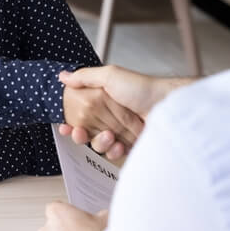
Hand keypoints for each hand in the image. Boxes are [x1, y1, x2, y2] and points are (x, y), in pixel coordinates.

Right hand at [60, 66, 192, 156]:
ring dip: (99, 143)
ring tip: (108, 137)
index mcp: (104, 101)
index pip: (81, 114)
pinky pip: (115, 154)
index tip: (65, 127)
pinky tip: (118, 146)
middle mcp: (111, 117)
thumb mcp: (110, 76)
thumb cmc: (142, 88)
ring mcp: (121, 132)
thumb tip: (62, 76)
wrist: (167, 105)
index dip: (71, 122)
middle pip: (87, 132)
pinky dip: (114, 151)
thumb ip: (85, 77)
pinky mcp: (130, 146)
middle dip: (81, 134)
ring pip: (99, 145)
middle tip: (80, 133)